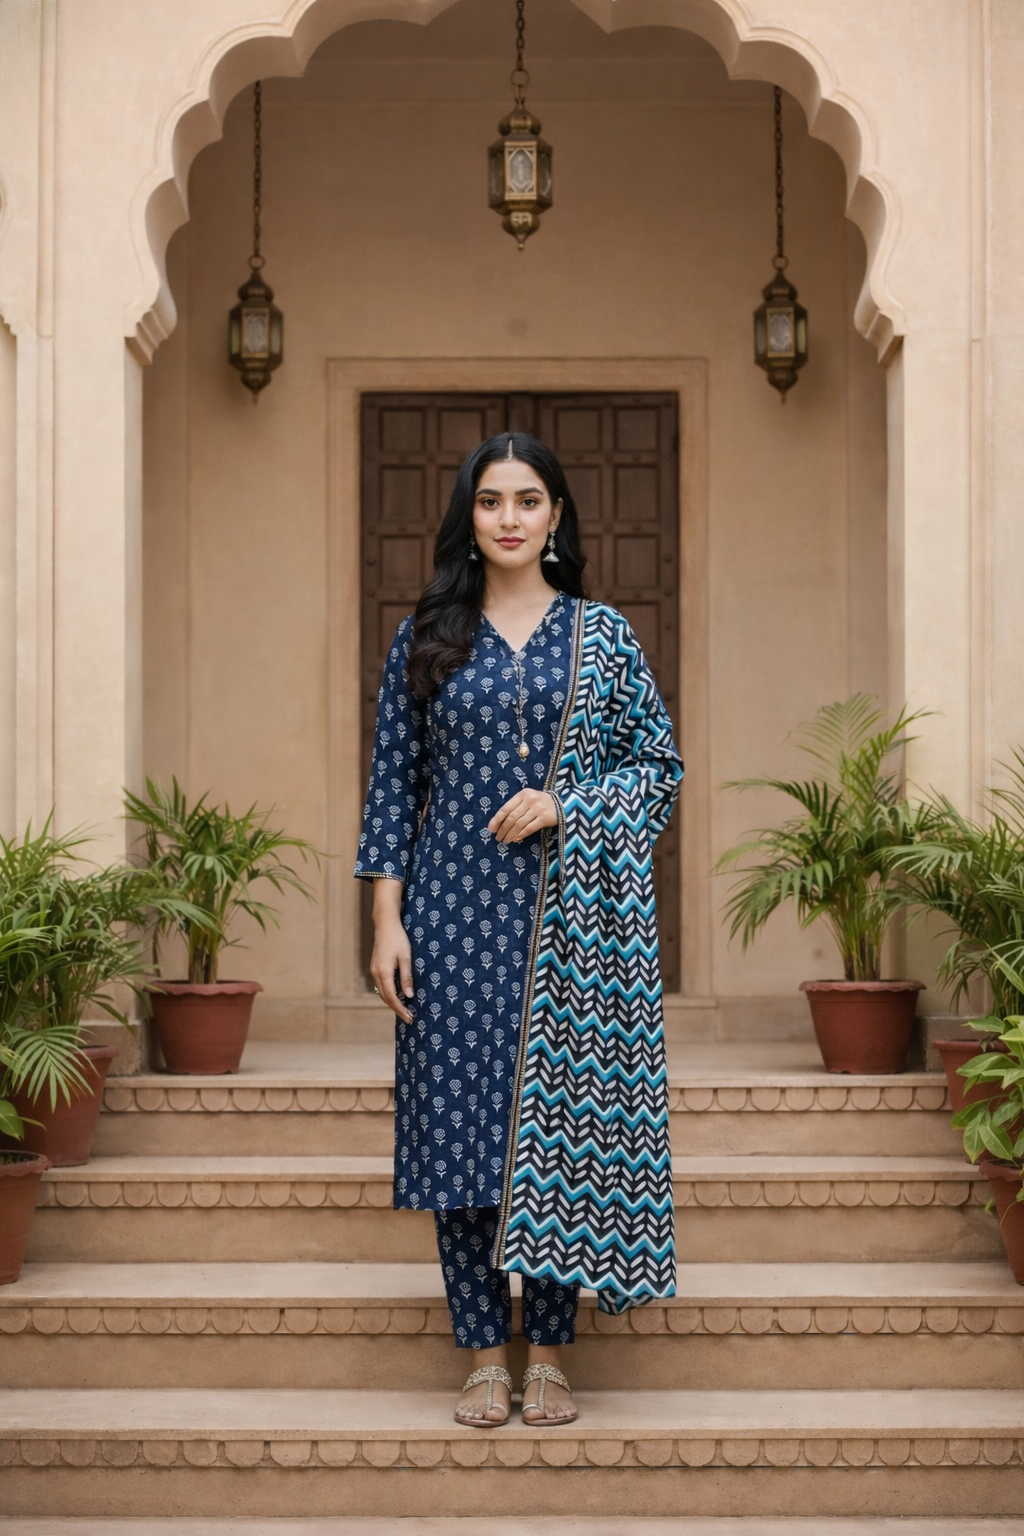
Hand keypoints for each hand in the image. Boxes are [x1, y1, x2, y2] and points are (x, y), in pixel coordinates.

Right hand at [370, 879, 414, 1022]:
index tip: (410, 1017)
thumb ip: (407, 977)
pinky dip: (389, 994)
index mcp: (384, 971)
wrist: (385, 924)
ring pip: (382, 992)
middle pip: (385, 997)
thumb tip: (409, 996)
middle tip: (409, 1018)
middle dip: (397, 1009)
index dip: (400, 1009)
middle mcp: (376, 973)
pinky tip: (398, 996)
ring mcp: (374, 970)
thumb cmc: (398, 938)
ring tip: (405, 1010)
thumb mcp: (406, 957)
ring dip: (392, 1002)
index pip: (392, 997)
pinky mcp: (375, 967)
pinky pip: (381, 985)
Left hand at [488, 789, 557, 843]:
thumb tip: (500, 824)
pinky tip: (516, 839)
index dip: (497, 820)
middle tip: (498, 838)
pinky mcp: (545, 818)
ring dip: (511, 834)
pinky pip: (529, 828)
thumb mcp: (528, 799)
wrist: (563, 803)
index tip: (491, 829)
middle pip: (512, 817)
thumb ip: (516, 807)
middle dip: (503, 829)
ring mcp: (538, 809)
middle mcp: (530, 800)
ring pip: (519, 824)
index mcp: (523, 793)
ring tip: (506, 840)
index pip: (506, 808)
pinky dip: (521, 835)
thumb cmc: (541, 802)